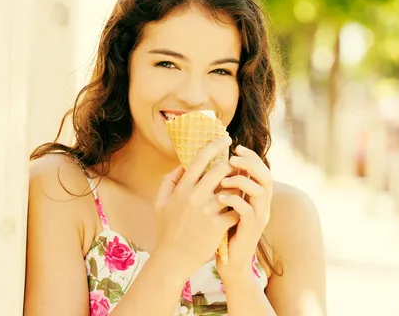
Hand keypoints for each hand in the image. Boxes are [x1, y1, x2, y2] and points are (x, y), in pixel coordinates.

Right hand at [153, 135, 239, 276]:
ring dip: (237, 186)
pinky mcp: (218, 226)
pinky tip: (239, 209)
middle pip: (221, 170)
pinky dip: (239, 207)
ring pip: (232, 188)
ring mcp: (207, 211)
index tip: (226, 138)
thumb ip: (168, 181)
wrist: (173, 259)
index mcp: (181, 189)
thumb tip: (182, 165)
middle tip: (237, 165)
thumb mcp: (160, 203)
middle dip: (231, 165)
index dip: (215, 145)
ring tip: (237, 188)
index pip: (200, 159)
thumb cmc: (167, 229)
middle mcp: (194, 197)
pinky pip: (236, 209)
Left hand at [215, 145, 272, 278]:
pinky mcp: (251, 230)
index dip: (251, 156)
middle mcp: (262, 205)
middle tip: (232, 157)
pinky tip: (218, 198)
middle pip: (266, 176)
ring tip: (224, 178)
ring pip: (260, 191)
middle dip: (250, 163)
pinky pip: (248, 210)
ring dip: (242, 180)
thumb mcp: (226, 205)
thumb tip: (213, 163)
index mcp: (256, 197)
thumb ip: (226, 186)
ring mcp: (259, 218)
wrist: (228, 261)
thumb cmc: (223, 230)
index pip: (261, 170)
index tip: (235, 146)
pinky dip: (234, 200)